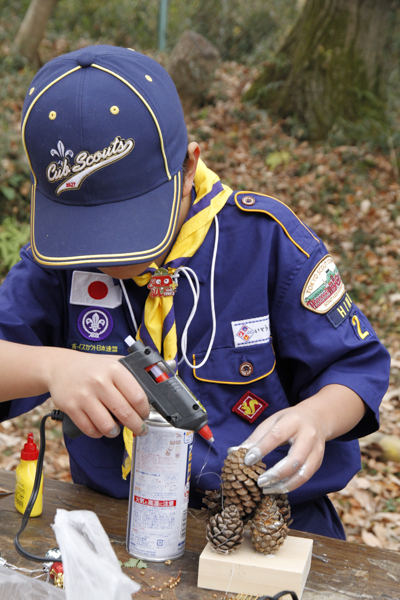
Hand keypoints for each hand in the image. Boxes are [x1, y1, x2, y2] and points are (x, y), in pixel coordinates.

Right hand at [46, 349, 149, 438]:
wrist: (60, 367)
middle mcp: (100, 382)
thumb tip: (160, 377)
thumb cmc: (92, 367)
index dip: (144, 410)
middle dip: (137, 426)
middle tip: (140, 429)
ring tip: (117, 429)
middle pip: (125, 414)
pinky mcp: (71, 408)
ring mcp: (84, 396)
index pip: (137, 396)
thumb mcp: (114, 362)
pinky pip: (90, 429)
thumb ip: (133, 372)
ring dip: (116, 432)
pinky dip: (99, 433)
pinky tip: (101, 428)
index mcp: (114, 370)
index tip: (145, 414)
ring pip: (107, 426)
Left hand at [228, 384, 365, 493]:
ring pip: (303, 473)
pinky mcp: (318, 461)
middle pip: (295, 459)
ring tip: (266, 489)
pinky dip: (291, 486)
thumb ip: (255, 438)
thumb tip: (233, 452)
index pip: (276, 436)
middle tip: (259, 481)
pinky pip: (305, 477)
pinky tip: (277, 488)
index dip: (261, 449)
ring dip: (284, 485)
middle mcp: (308, 436)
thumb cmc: (288, 420)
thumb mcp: (271, 422)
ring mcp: (316, 450)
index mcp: (293, 421)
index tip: (247, 460)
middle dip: (276, 473)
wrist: (316, 418)